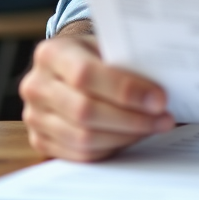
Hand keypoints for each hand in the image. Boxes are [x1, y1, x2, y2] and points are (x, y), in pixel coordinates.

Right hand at [19, 30, 173, 160]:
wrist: (68, 66)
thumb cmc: (95, 54)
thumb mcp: (107, 45)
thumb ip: (126, 60)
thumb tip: (164, 82)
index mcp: (51, 53)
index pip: (85, 75)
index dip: (124, 90)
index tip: (159, 99)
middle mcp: (36, 85)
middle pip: (84, 111)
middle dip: (131, 118)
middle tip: (164, 118)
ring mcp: (34, 116)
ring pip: (84, 137)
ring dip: (126, 136)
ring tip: (153, 127)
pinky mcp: (41, 140)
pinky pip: (80, 154)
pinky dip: (112, 148)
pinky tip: (133, 136)